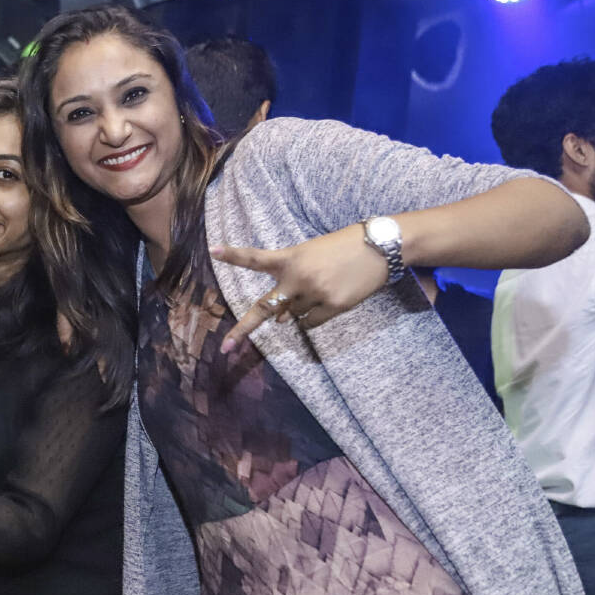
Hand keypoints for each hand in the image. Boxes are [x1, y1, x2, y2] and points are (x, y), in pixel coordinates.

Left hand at [210, 223, 387, 352]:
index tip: (213, 251)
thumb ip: (291, 280)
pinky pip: (310, 324)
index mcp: (290, 258)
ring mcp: (315, 294)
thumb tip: (282, 319)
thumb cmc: (343, 247)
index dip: (234, 255)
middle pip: (265, 308)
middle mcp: (298, 278)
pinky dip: (311, 318)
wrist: (381, 247)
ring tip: (318, 289)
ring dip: (295, 311)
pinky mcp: (333, 307)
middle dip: (244, 329)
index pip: (257, 258)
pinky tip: (327, 300)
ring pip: (291, 317)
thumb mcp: (311, 252)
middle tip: (226, 348)